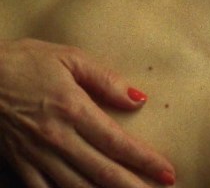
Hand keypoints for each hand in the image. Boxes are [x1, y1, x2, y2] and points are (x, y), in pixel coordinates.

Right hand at [0, 38, 175, 186]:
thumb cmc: (23, 62)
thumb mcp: (68, 58)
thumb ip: (105, 79)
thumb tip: (138, 98)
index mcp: (74, 110)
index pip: (118, 143)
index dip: (146, 161)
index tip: (168, 172)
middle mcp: (57, 138)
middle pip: (102, 172)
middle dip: (134, 186)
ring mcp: (35, 155)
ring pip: (76, 187)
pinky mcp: (18, 164)